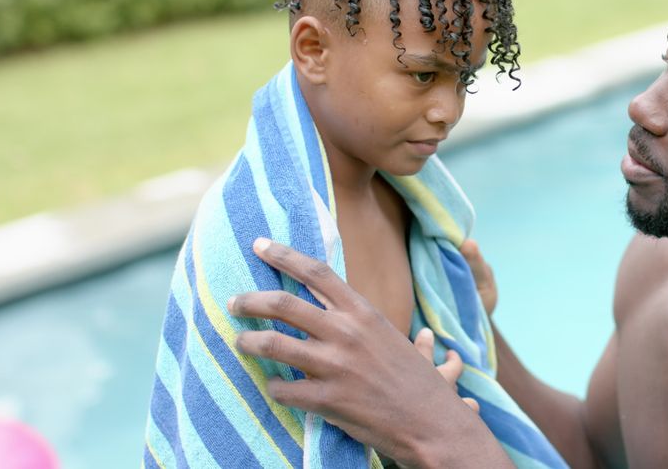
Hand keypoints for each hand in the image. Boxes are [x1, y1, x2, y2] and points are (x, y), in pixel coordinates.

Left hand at [228, 238, 503, 467]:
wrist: (432, 422)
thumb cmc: (417, 381)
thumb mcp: (393, 337)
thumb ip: (365, 319)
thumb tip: (346, 300)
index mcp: (364, 312)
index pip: (316, 272)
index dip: (283, 255)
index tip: (260, 244)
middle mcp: (347, 332)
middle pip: (283, 303)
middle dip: (250, 300)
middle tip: (235, 303)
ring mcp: (335, 366)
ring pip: (273, 343)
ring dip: (248, 341)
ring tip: (240, 342)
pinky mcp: (327, 399)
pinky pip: (282, 388)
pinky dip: (273, 387)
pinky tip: (274, 387)